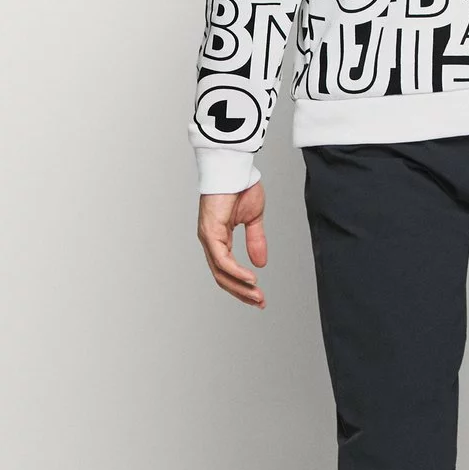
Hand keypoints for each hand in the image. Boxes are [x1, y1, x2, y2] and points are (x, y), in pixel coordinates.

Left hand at [197, 180, 267, 306]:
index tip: (258, 296)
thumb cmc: (241, 186)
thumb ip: (255, 240)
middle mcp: (210, 241)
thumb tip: (260, 263)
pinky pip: (221, 259)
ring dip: (240, 286)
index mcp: (218, 238)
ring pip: (220, 272)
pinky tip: (249, 279)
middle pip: (222, 276)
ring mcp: (208, 237)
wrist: (235, 167)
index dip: (242, 285)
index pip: (227, 270)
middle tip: (259, 302)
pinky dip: (235, 271)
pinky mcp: (210, 232)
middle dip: (241, 292)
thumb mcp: (254, 219)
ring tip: (256, 295)